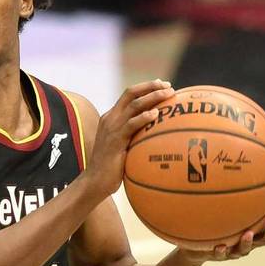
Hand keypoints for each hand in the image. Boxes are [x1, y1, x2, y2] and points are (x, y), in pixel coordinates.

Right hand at [82, 79, 175, 199]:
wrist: (96, 180)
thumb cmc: (112, 167)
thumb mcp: (124, 145)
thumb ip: (134, 134)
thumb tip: (157, 132)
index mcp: (111, 117)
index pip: (129, 95)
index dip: (146, 87)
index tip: (162, 85)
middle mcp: (110, 118)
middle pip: (131, 93)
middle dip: (151, 86)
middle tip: (168, 86)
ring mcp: (111, 128)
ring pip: (133, 105)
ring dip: (152, 97)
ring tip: (168, 94)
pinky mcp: (115, 140)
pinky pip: (131, 124)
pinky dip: (144, 117)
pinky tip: (156, 115)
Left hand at [180, 195, 264, 263]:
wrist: (195, 246)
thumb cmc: (212, 222)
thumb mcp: (219, 206)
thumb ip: (228, 192)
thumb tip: (232, 164)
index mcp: (253, 229)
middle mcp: (248, 240)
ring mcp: (235, 250)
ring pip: (246, 249)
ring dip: (248, 242)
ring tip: (247, 234)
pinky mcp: (219, 255)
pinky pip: (222, 255)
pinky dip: (222, 251)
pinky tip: (220, 246)